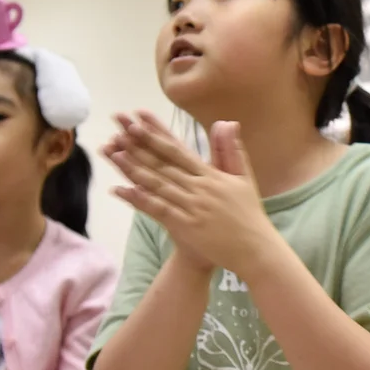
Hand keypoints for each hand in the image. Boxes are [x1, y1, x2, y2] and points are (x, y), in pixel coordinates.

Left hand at [104, 112, 278, 278]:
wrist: (254, 248)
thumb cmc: (248, 215)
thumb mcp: (244, 178)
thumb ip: (232, 150)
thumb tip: (226, 122)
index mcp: (211, 175)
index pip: (178, 150)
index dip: (157, 135)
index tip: (139, 121)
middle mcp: (199, 187)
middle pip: (163, 164)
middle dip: (140, 146)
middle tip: (120, 129)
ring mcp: (192, 206)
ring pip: (158, 183)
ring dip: (134, 168)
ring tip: (114, 153)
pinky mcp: (186, 225)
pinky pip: (159, 209)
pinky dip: (140, 200)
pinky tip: (123, 190)